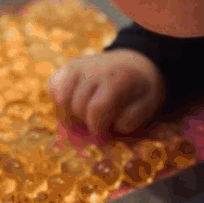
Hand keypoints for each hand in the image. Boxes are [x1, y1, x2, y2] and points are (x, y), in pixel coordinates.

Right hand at [48, 48, 165, 137]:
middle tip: (98, 131)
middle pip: (77, 107)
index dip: (97, 130)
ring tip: (88, 120)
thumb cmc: (143, 88)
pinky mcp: (69, 66)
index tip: (103, 140)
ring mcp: (79, 65)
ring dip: (72, 116)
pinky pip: (54, 86)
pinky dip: (62, 100)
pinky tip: (77, 105)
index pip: (96, 109)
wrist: (137, 62)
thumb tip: (114, 127)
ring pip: (62, 100)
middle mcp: (94, 68)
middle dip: (86, 125)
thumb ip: (133, 118)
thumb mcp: (149, 104)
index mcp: (117, 78)